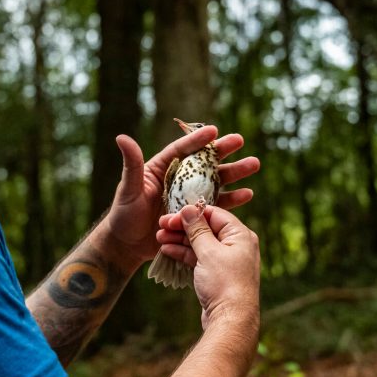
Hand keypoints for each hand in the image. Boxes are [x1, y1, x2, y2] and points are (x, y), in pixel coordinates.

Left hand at [101, 128, 259, 266]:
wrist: (128, 246)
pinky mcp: (197, 215)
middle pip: (205, 162)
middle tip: (241, 140)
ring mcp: (190, 197)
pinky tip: (247, 194)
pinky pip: (218, 205)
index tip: (214, 130)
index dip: (198, 140)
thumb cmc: (123, 215)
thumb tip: (122, 138)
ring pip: (216, 181)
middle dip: (224, 151)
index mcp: (163, 168)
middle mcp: (180, 179)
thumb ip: (131, 164)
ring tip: (254, 164)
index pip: (182, 150)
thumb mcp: (128, 188)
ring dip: (235, 173)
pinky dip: (233, 200)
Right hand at [158, 204, 259, 328]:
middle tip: (161, 225)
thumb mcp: (209, 252)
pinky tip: (167, 250)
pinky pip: (199, 257)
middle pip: (206, 228)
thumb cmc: (224, 283)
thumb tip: (189, 209)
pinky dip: (184, 253)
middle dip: (183, 226)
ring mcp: (226, 260)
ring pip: (200, 243)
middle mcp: (236, 245)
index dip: (192, 212)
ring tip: (159, 237)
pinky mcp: (217, 274)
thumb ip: (197, 229)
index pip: (214, 214)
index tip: (173, 214)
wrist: (230, 320)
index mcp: (240, 235)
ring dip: (180, 239)